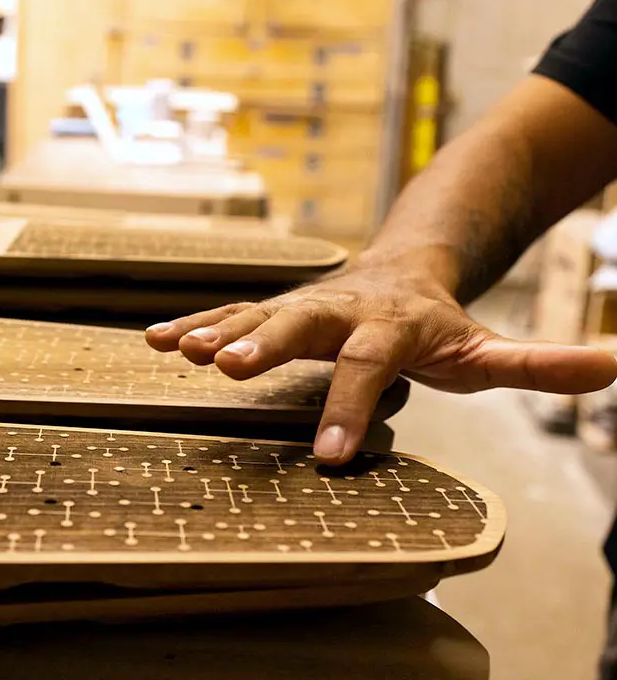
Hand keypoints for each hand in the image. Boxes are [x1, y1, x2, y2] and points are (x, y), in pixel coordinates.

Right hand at [146, 262, 616, 464]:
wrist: (404, 268)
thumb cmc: (439, 323)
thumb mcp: (488, 347)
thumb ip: (537, 361)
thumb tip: (609, 367)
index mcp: (392, 324)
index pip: (371, 365)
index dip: (350, 407)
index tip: (326, 458)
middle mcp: (341, 307)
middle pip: (302, 320)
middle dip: (264, 341)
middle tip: (224, 366)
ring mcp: (305, 302)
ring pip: (257, 310)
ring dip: (216, 327)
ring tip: (177, 348)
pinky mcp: (278, 306)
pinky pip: (232, 310)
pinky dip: (194, 321)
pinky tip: (156, 340)